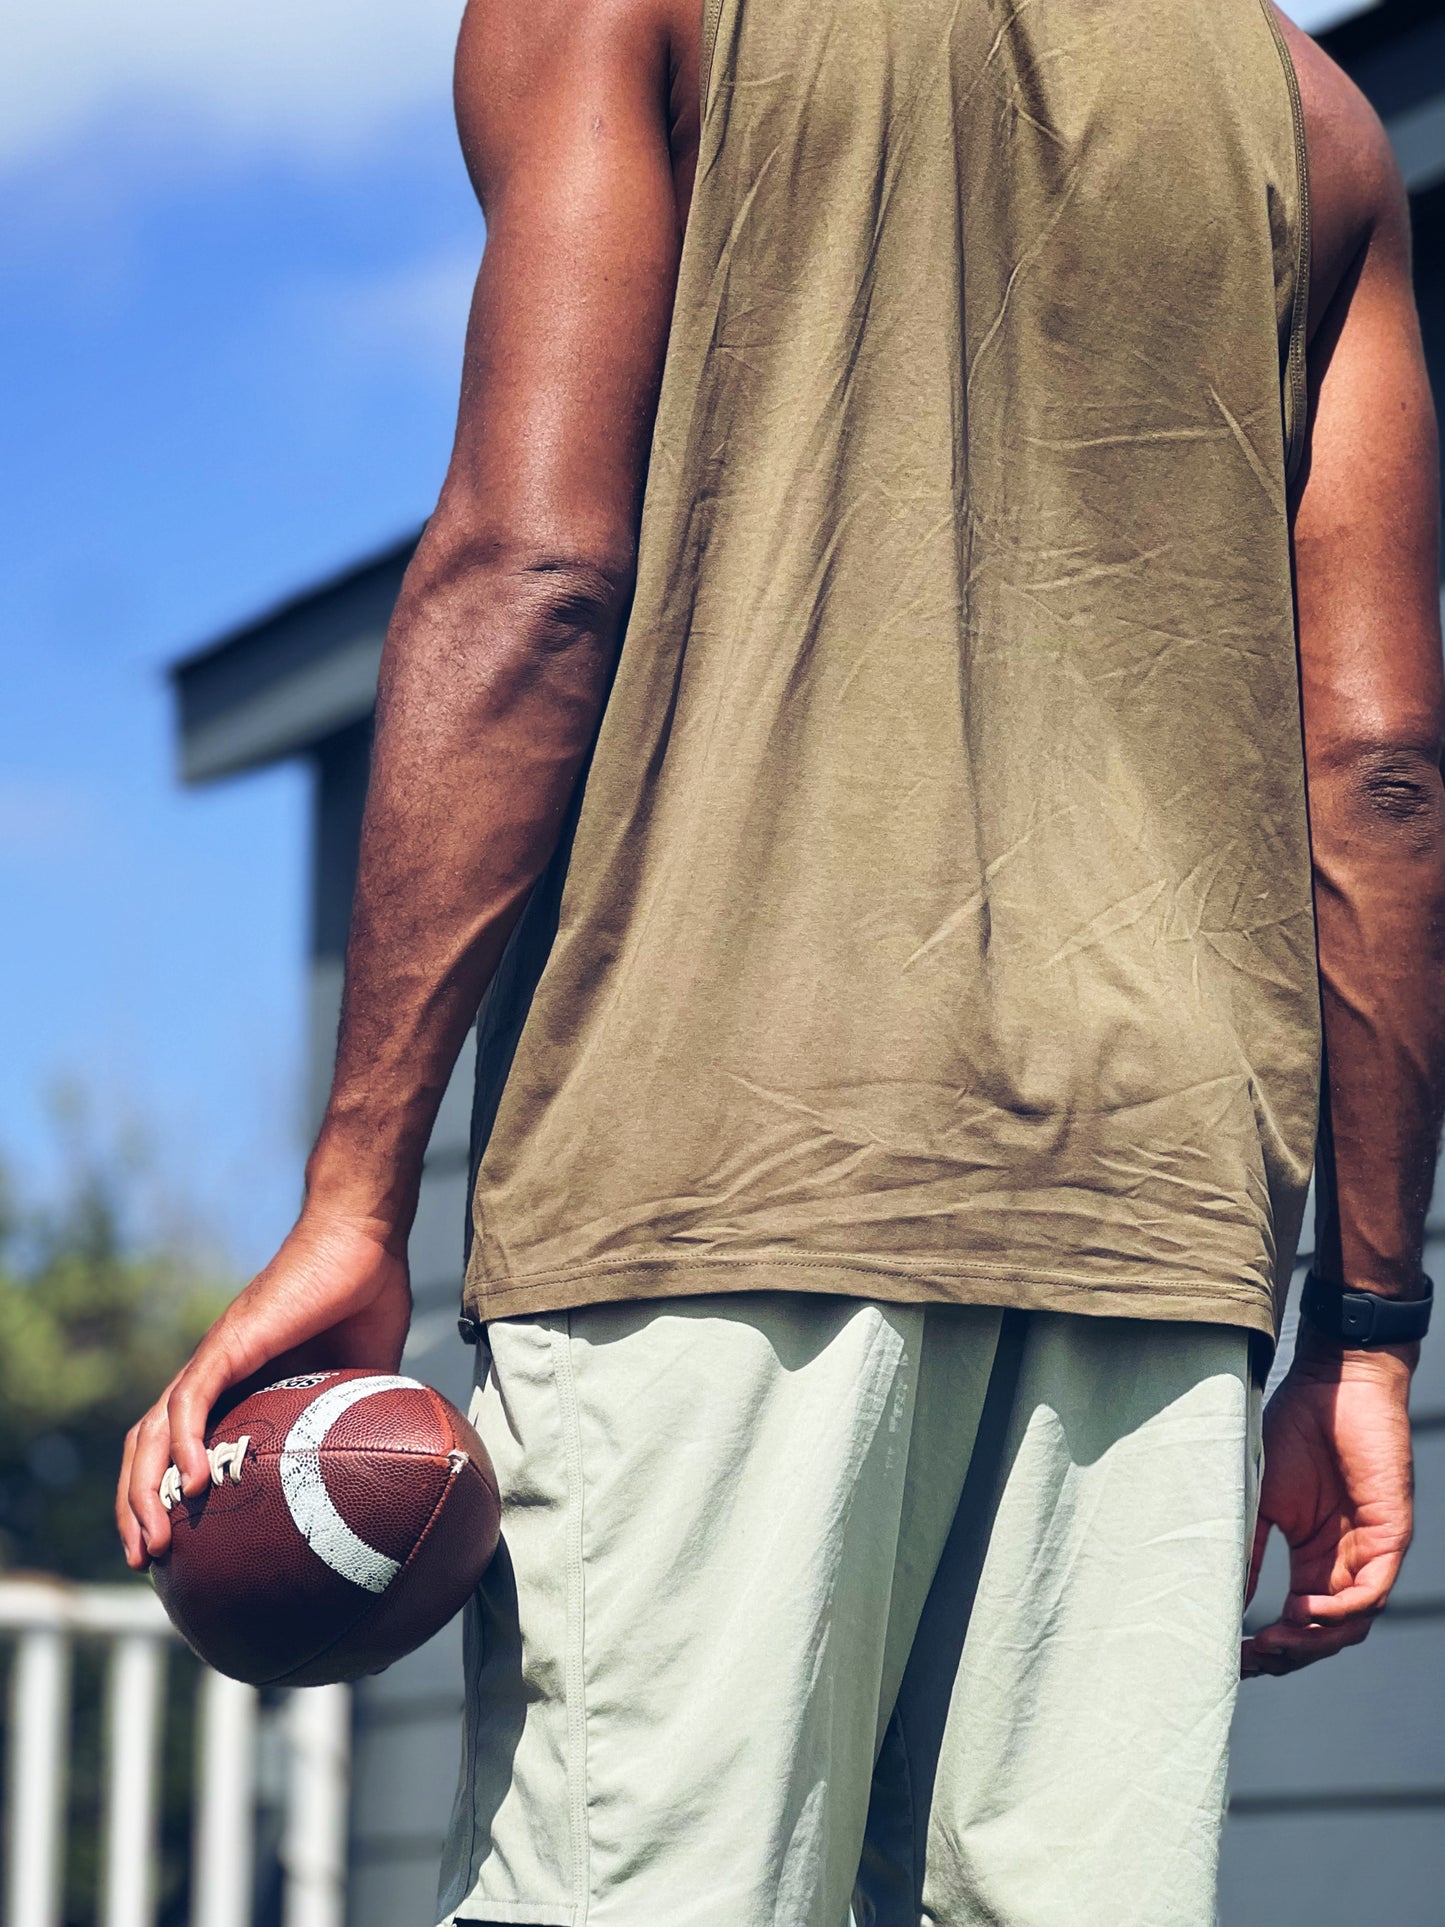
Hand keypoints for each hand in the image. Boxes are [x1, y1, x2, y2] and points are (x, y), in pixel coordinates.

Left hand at [116, 1207, 411, 1569]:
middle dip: (136, 1508)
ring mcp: (215, 1359)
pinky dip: (184, 1446)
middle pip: (147, 1448)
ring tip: (153, 1544)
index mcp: (240, 1387)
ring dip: (143, 1492)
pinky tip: (194, 1487)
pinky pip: (192, 1401)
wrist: (366, 1240)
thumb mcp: (364, 1383)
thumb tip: (389, 1473)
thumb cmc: (367, 1298)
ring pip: (153, 1432)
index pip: (179, 1447)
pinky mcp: (228, 1343)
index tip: (177, 1548)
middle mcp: (213, 1376)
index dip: (166, 1496)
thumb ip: (359, 1423)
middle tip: (145, 1561)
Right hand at [1242, 1330, 1414, 1677]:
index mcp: (1317, 1557)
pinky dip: (1340, 1608)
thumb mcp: (1261, 1497)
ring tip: (1275, 1640)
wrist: (1332, 1382)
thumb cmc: (1295, 1429)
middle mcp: (1346, 1561)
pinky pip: (1372, 1589)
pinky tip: (1303, 1608)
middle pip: (1327, 1633)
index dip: (1271, 1646)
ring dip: (1314, 1640)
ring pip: (1352, 1622)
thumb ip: (1250, 1547)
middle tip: (1253, 1659)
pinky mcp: (1390, 1532)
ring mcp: (1370, 1550)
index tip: (1234, 1656)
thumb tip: (1224, 1598)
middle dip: (1290, 1654)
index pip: (1300, 1621)